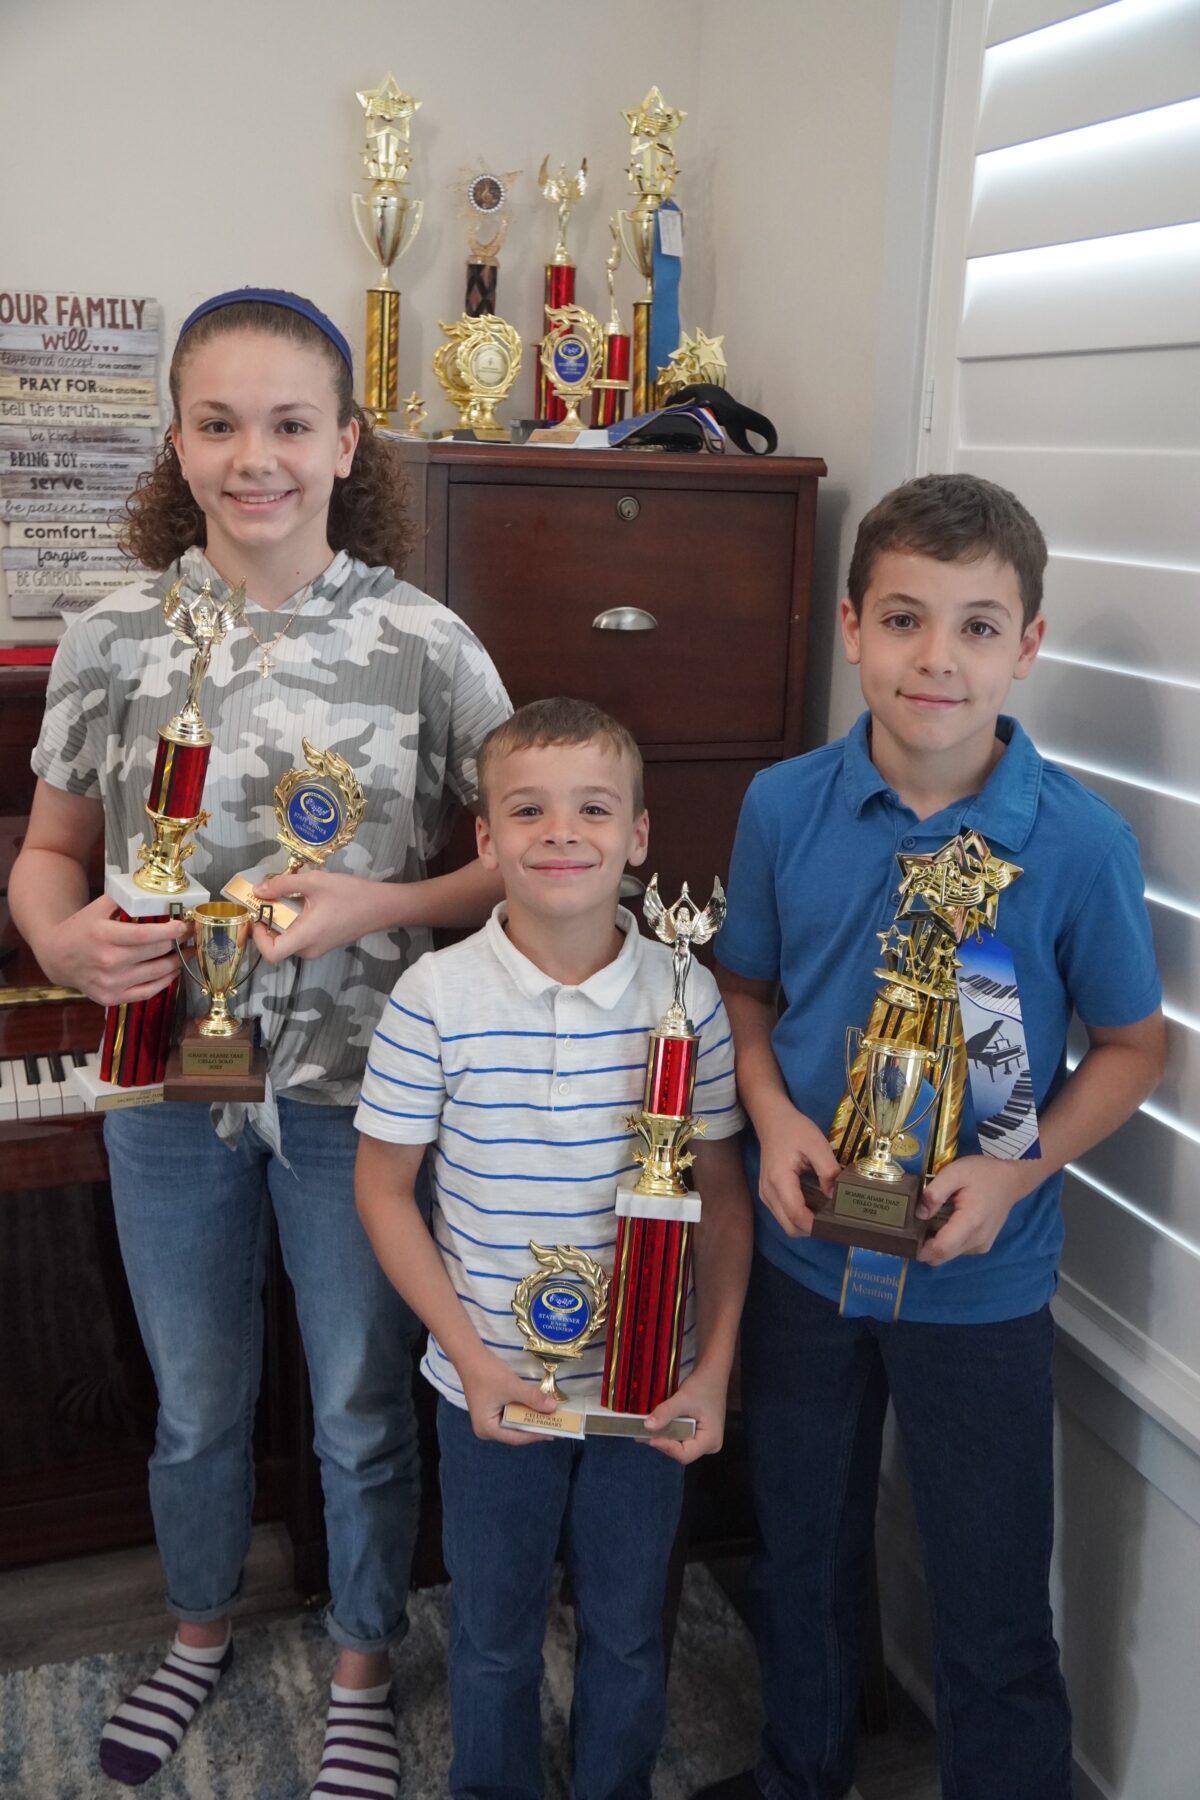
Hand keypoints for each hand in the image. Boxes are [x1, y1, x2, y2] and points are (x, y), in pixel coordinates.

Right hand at [34, 894, 187, 1005]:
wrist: (57, 957)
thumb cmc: (81, 929)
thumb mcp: (98, 908)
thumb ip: (125, 898)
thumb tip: (156, 891)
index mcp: (104, 935)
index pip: (145, 935)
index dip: (170, 931)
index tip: (184, 926)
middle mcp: (107, 961)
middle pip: (155, 952)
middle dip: (178, 943)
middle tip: (191, 936)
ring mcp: (110, 983)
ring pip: (157, 973)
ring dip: (177, 962)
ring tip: (187, 952)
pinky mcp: (111, 998)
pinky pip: (148, 991)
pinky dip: (165, 981)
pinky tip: (173, 970)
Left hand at [250, 869, 406, 963]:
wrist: (382, 906)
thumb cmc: (350, 894)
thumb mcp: (315, 882)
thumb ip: (283, 884)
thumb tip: (258, 890)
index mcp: (305, 937)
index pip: (271, 953)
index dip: (258, 938)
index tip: (258, 915)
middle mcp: (309, 949)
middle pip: (277, 946)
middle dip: (267, 924)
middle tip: (267, 900)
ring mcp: (317, 949)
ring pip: (288, 940)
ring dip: (280, 922)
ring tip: (284, 897)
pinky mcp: (324, 944)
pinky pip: (300, 937)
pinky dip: (293, 922)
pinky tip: (302, 902)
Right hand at [459, 1351, 562, 1444]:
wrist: (471, 1356)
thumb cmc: (487, 1374)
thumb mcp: (512, 1387)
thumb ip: (533, 1398)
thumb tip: (553, 1408)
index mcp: (487, 1429)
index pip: (516, 1438)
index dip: (536, 1435)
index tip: (555, 1432)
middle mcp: (487, 1429)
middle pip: (516, 1432)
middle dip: (535, 1426)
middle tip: (556, 1424)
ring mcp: (489, 1419)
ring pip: (515, 1423)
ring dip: (531, 1418)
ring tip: (550, 1417)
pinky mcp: (493, 1409)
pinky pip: (512, 1414)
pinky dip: (524, 1410)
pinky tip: (537, 1407)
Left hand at [644, 1362, 730, 1464]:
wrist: (712, 1373)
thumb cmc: (703, 1385)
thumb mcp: (683, 1398)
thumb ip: (665, 1413)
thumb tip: (647, 1426)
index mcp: (711, 1440)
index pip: (685, 1454)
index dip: (666, 1448)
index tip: (650, 1438)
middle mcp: (709, 1445)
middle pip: (681, 1452)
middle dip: (663, 1442)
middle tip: (643, 1434)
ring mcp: (703, 1440)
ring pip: (679, 1445)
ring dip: (663, 1437)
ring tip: (646, 1430)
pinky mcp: (698, 1434)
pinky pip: (681, 1438)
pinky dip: (668, 1432)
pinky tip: (656, 1425)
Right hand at [755, 1096, 840, 1236]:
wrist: (772, 1120)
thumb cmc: (794, 1130)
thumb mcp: (817, 1144)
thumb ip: (828, 1170)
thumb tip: (836, 1196)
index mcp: (780, 1180)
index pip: (796, 1215)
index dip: (816, 1226)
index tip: (836, 1226)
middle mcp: (768, 1192)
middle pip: (790, 1227)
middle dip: (811, 1230)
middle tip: (833, 1221)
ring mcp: (765, 1195)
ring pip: (786, 1224)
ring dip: (805, 1225)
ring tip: (825, 1215)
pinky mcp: (767, 1194)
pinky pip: (783, 1215)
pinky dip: (798, 1218)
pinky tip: (814, 1207)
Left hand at [916, 1155, 1034, 1264]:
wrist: (1010, 1180)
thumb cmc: (982, 1174)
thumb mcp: (954, 1172)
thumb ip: (935, 1192)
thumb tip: (919, 1214)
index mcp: (970, 1222)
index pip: (942, 1249)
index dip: (922, 1249)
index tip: (907, 1239)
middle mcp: (977, 1241)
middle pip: (944, 1256)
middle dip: (925, 1248)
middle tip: (913, 1228)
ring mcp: (981, 1245)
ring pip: (950, 1255)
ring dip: (936, 1244)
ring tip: (929, 1221)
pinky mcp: (982, 1245)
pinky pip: (958, 1250)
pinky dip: (947, 1241)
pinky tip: (944, 1223)